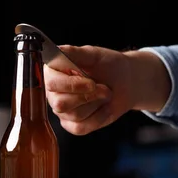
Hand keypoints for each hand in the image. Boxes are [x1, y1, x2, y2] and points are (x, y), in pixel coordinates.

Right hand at [44, 45, 170, 134]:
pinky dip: (98, 117)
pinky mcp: (73, 124)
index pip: (51, 83)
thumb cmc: (108, 66)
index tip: (90, 82)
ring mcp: (62, 111)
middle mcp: (53, 92)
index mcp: (53, 72)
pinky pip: (81, 128)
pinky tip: (103, 107)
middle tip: (102, 88)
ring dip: (96, 104)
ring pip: (74, 115)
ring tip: (104, 94)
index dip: (72, 85)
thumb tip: (57, 50)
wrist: (126, 82)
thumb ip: (74, 52)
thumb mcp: (93, 55)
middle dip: (87, 97)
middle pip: (60, 104)